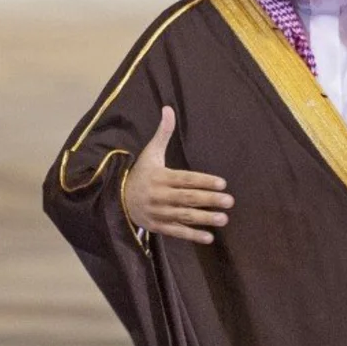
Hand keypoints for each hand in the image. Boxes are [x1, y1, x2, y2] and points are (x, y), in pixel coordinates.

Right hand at [122, 106, 233, 244]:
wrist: (116, 198)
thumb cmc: (140, 173)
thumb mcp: (150, 152)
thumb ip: (163, 133)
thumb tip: (168, 109)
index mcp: (160, 176)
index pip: (185, 179)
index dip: (204, 181)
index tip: (222, 183)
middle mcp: (159, 195)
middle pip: (188, 198)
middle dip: (209, 200)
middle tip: (229, 201)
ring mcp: (158, 212)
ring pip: (184, 216)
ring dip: (204, 218)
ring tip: (224, 218)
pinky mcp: (157, 226)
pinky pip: (176, 232)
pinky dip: (191, 235)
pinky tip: (209, 237)